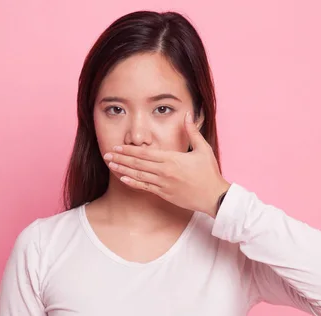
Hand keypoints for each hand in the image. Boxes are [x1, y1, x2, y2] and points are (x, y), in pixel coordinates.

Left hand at [103, 112, 230, 217]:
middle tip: (106, 155)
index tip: (117, 147)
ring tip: (110, 165)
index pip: (145, 153)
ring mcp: (163, 184)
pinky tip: (122, 179)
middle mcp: (164, 171)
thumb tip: (188, 114)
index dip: (129, 150)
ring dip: (122, 170)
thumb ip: (192, 131)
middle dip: (120, 159)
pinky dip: (132, 183)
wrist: (214, 196)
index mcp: (172, 159)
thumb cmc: (209, 172)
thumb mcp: (203, 149)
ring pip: (138, 175)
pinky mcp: (164, 194)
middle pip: (137, 163)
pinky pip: (144, 188)